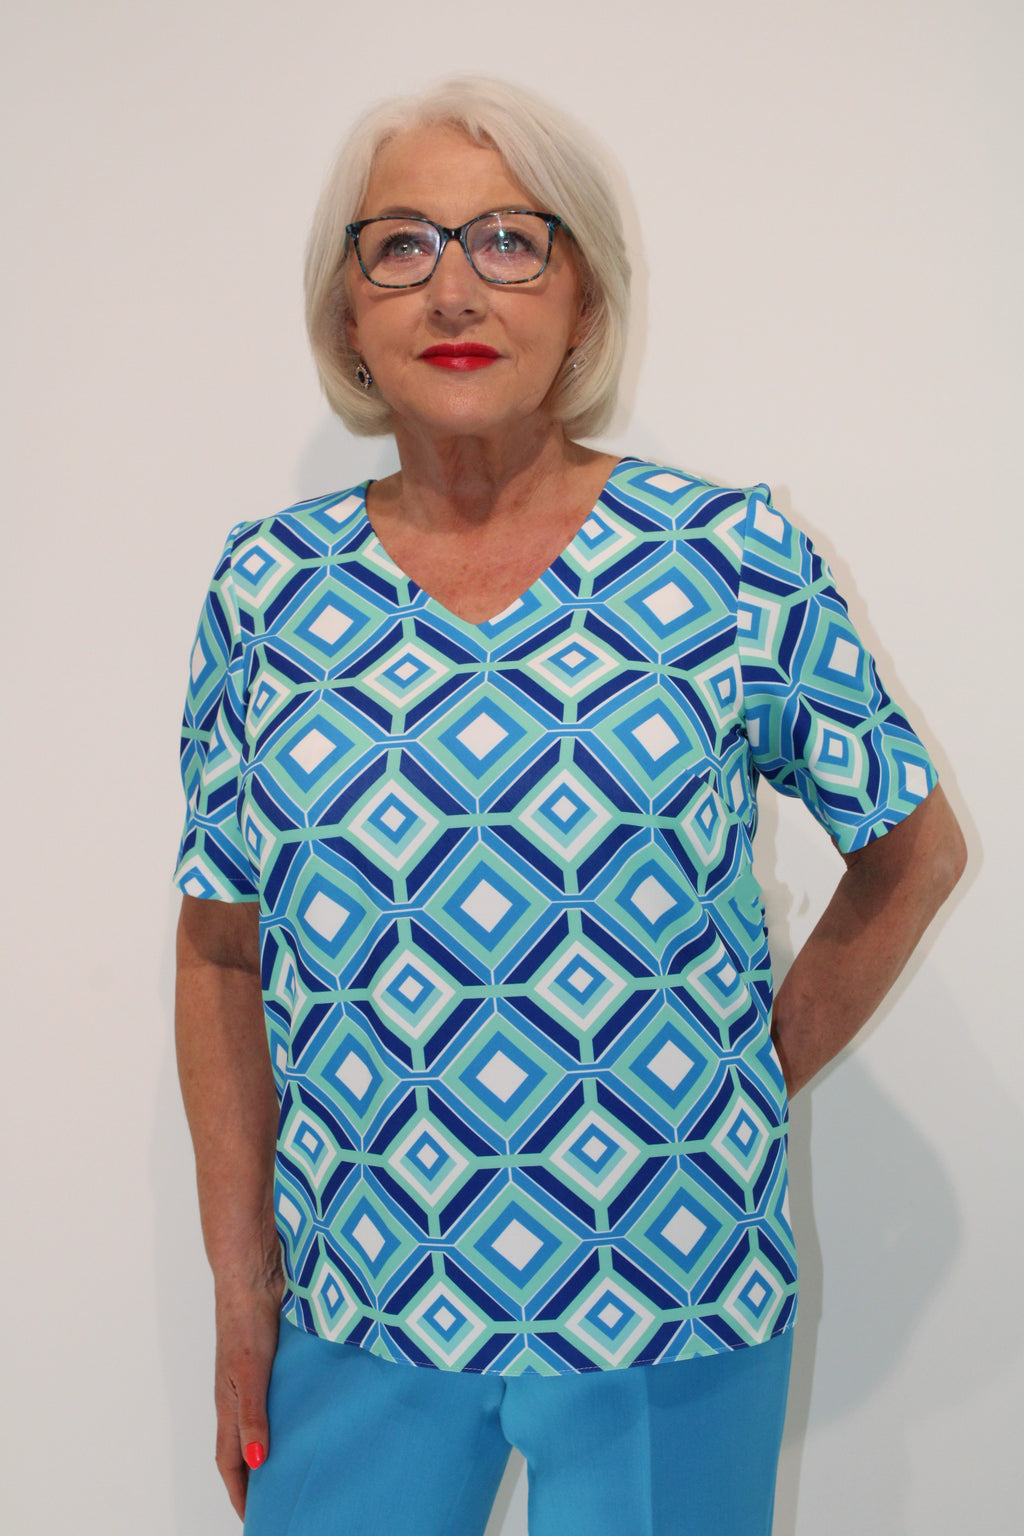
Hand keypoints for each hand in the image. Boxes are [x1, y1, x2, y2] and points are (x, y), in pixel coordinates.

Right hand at [213, 1275, 283, 1519]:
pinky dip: (294, 1416)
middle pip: (246, 1448)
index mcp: (229, 1405)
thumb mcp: (249, 1374)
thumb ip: (253, 1417)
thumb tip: (257, 1462)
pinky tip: (315, 1418)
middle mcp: (241, 1396)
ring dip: (277, 1447)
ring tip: (301, 1468)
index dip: (240, 1492)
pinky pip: (283, 1399)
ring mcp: (258, 1379)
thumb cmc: (243, 1322)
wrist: (255, 1276)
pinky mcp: (276, 1361)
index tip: (255, 1518)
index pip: (231, 1462)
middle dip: (258, 1479)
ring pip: (266, 1424)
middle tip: (282, 1501)